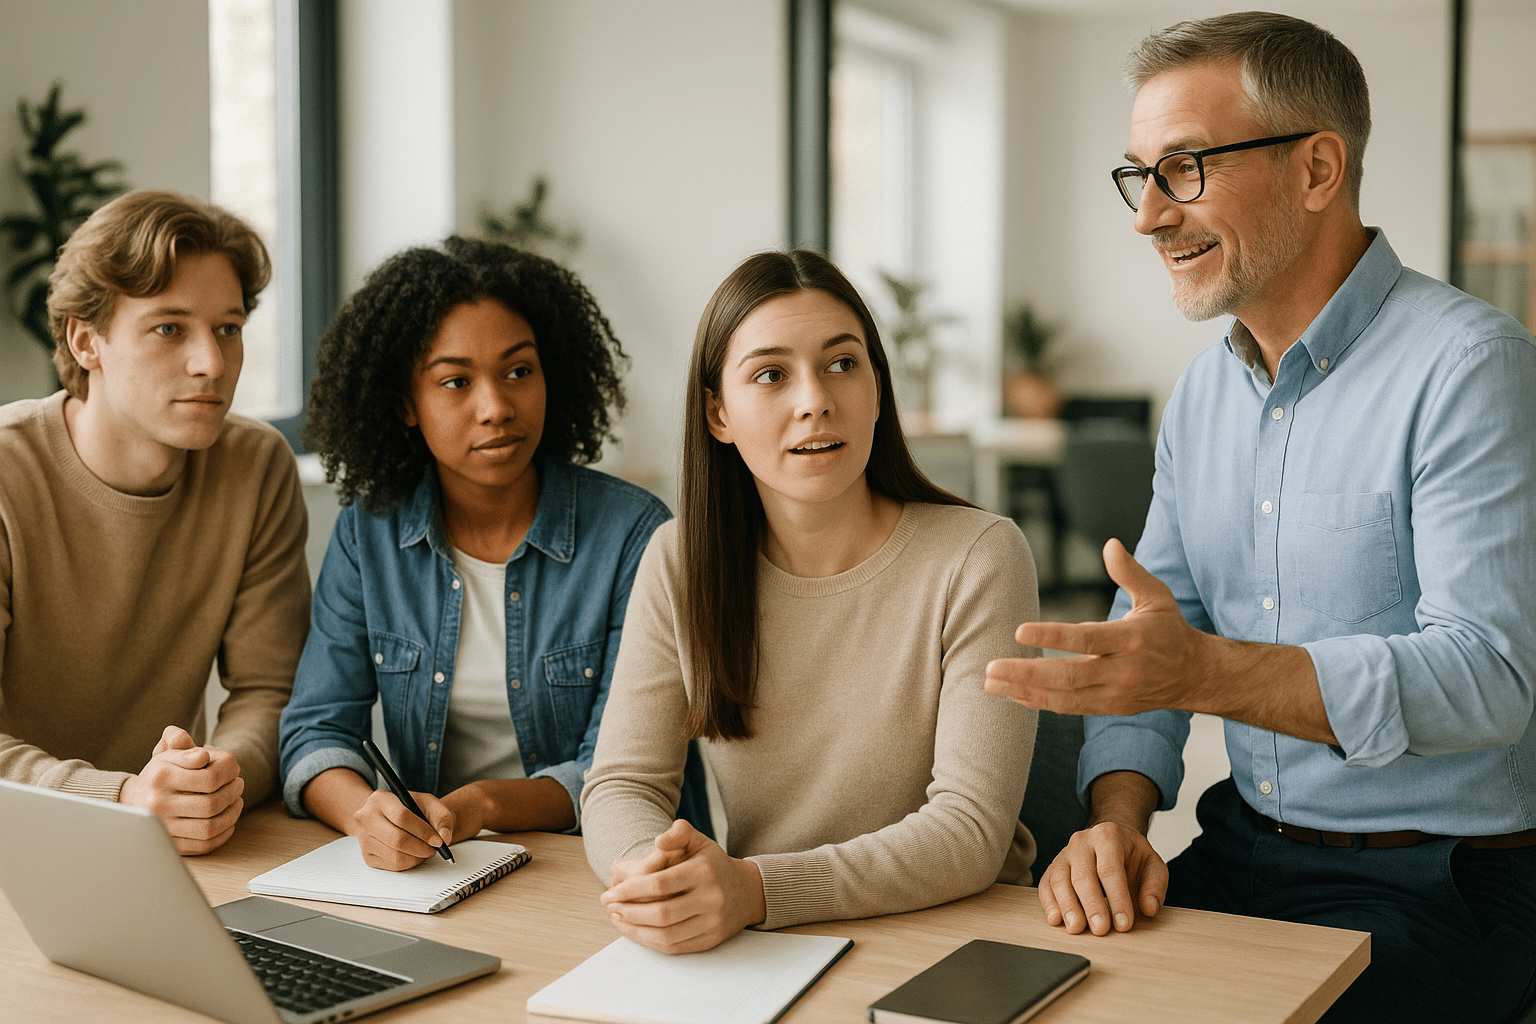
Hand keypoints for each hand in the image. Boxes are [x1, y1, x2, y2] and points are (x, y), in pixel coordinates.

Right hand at [120, 725, 244, 854]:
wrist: (133, 801)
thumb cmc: (159, 775)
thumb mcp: (168, 754)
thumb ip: (182, 745)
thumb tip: (202, 755)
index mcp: (161, 777)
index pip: (209, 778)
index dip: (230, 772)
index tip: (235, 769)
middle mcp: (158, 804)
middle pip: (211, 804)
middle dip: (232, 793)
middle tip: (238, 785)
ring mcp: (163, 827)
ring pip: (209, 827)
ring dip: (231, 814)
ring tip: (236, 801)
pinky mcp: (170, 844)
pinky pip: (204, 844)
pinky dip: (223, 833)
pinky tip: (228, 820)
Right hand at [349, 789, 454, 870]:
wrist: (390, 816)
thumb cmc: (411, 808)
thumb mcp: (429, 803)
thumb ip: (442, 817)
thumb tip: (445, 837)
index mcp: (380, 799)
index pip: (401, 817)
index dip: (423, 831)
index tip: (438, 840)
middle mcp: (365, 818)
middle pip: (397, 839)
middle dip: (421, 847)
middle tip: (435, 848)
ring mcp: (364, 839)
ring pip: (396, 856)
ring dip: (417, 857)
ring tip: (426, 850)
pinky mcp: (367, 856)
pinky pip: (393, 866)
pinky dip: (410, 863)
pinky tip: (415, 854)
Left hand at [600, 819, 765, 953]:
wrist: (746, 891)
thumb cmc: (713, 864)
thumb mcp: (699, 841)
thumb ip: (678, 834)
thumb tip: (659, 841)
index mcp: (705, 871)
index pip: (660, 884)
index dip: (631, 890)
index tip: (611, 892)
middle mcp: (711, 898)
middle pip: (661, 913)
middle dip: (628, 912)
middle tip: (609, 906)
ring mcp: (712, 922)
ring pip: (666, 934)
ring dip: (635, 930)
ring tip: (617, 918)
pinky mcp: (710, 940)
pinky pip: (674, 947)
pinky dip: (649, 942)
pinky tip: (634, 931)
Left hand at [984, 539, 1211, 715]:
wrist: (1194, 676)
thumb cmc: (1169, 630)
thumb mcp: (1157, 596)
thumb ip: (1131, 572)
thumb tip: (1110, 544)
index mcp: (1134, 639)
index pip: (1088, 639)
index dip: (1054, 637)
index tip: (1020, 631)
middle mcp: (1123, 671)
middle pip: (1070, 676)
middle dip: (1027, 674)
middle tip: (991, 667)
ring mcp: (1115, 694)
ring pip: (1065, 698)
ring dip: (1025, 692)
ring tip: (990, 682)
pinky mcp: (1109, 708)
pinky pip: (1069, 708)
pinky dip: (1039, 702)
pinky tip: (1012, 694)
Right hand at [1038, 821, 1167, 935]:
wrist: (1111, 841)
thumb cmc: (1132, 856)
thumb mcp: (1153, 865)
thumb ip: (1155, 886)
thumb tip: (1149, 908)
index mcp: (1108, 836)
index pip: (1110, 869)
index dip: (1117, 898)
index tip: (1124, 924)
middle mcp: (1082, 842)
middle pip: (1082, 875)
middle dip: (1091, 905)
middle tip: (1100, 929)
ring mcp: (1064, 854)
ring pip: (1059, 879)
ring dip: (1067, 906)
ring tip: (1076, 928)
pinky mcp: (1053, 867)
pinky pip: (1046, 884)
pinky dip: (1049, 903)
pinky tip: (1055, 919)